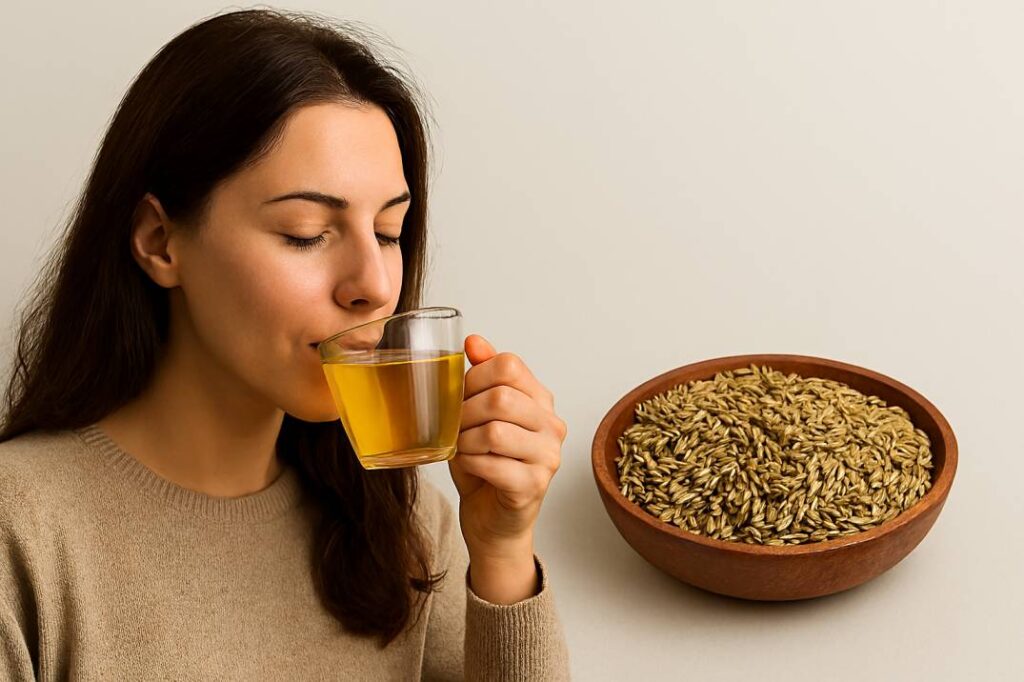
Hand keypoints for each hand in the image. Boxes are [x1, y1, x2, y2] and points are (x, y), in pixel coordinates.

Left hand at [448, 335, 566, 601]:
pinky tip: (469, 466)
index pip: (510, 365)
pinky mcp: (534, 486)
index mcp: (540, 400)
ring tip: (461, 447)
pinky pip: (492, 464)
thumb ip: (480, 377)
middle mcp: (552, 426)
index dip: (475, 376)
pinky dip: (470, 463)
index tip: (460, 394)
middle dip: (465, 410)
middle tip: (453, 426)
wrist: (492, 521)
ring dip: (465, 440)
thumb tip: (474, 341)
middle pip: (502, 397)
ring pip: (495, 431)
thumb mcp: (477, 415)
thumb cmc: (484, 465)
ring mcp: (548, 457)